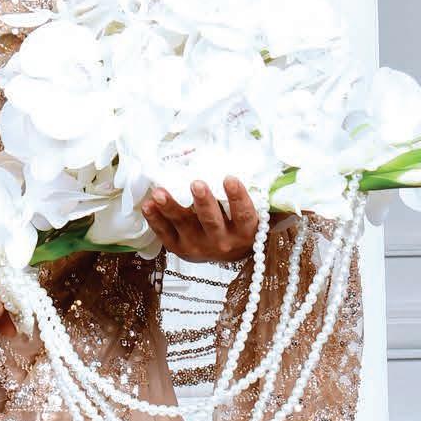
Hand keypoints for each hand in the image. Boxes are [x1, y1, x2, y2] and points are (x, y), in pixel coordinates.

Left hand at [140, 177, 260, 264]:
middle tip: (196, 183)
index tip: (230, 178)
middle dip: (203, 202)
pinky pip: (165, 234)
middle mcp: (223, 242)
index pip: (244, 215)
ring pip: (184, 225)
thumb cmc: (240, 223)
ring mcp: (199, 246)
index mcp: (245, 232)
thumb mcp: (254, 213)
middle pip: (211, 221)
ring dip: (171, 207)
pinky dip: (155, 219)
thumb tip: (273, 168)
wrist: (228, 252)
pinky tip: (148, 205)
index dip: (238, 197)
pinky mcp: (179, 248)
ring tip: (159, 192)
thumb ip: (259, 196)